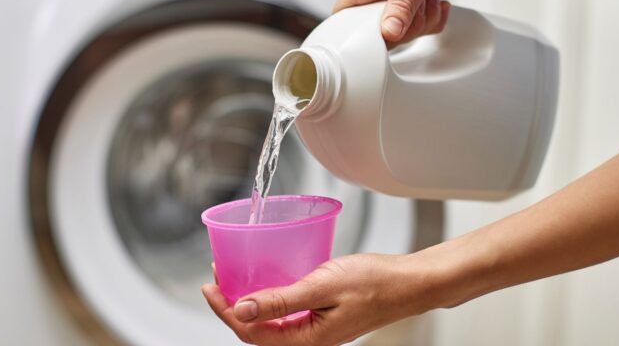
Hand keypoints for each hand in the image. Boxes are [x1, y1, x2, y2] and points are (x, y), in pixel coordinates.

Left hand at [201, 253, 434, 345]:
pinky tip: (267, 281)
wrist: (408, 283)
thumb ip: (281, 299)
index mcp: (307, 340)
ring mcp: (316, 330)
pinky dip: (270, 298)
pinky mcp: (322, 318)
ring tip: (234, 278)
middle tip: (216, 279)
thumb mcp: (322, 286)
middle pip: (257, 330)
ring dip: (249, 301)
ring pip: (271, 322)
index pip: (252, 332)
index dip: (225, 311)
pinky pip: (287, 314)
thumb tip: (240, 310)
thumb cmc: (374, 282)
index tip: (209, 287)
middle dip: (232, 306)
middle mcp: (309, 340)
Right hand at [333, 0, 469, 46]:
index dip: (372, 36)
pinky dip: (426, 18)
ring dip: (421, 20)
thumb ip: (403, 6)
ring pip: (395, 31)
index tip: (398, 28)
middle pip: (376, 33)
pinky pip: (406, 24)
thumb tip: (389, 33)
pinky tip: (433, 0)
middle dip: (407, 27)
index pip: (346, 25)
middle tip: (423, 2)